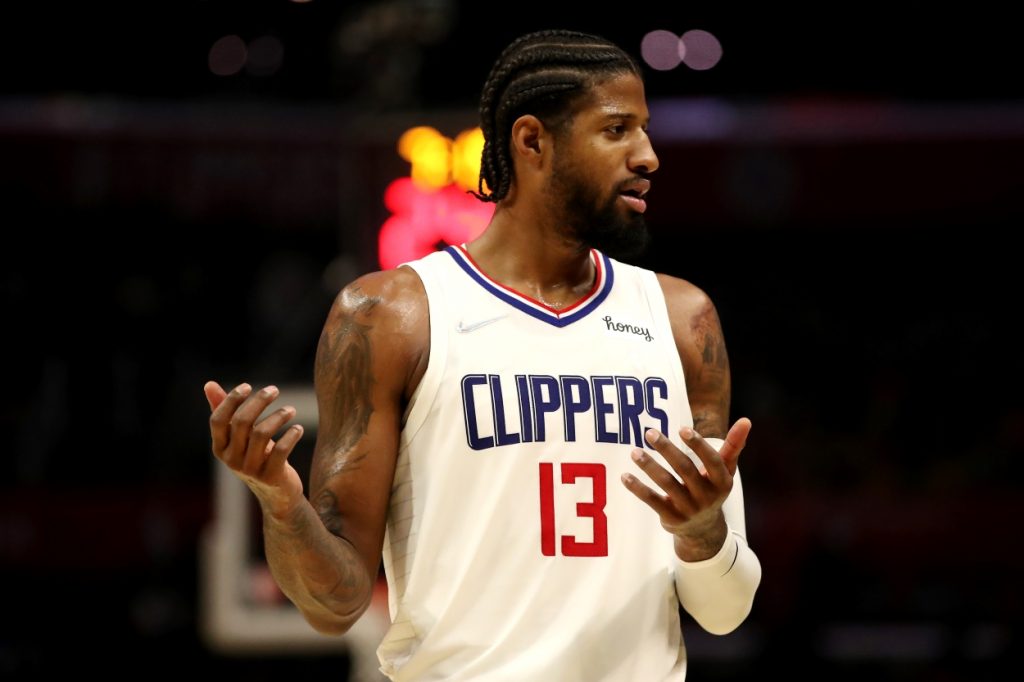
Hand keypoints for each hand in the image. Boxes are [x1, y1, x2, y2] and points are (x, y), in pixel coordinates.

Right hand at [205, 381, 305, 517]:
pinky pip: (281, 450)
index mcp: (220, 448)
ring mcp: (250, 470)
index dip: (231, 400)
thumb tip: (209, 385)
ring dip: (279, 416)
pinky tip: (298, 429)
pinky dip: (291, 436)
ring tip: (291, 410)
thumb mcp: (240, 437)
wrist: (277, 494)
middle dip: (259, 401)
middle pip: (241, 422)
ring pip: (262, 433)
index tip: (248, 386)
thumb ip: (225, 412)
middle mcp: (231, 460)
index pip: (218, 420)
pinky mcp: (270, 477)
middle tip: (274, 390)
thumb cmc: (257, 457)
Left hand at [621, 418, 750, 559]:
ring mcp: (688, 509)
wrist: (703, 530)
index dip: (698, 445)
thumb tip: (746, 420)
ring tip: (634, 451)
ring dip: (649, 466)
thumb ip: (733, 445)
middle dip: (667, 450)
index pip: (712, 461)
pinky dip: (638, 488)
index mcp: (722, 482)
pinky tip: (625, 475)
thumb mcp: (725, 470)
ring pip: (667, 484)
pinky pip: (652, 501)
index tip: (682, 428)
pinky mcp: (671, 518)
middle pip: (685, 470)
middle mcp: (707, 496)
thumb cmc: (712, 488)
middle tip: (650, 432)